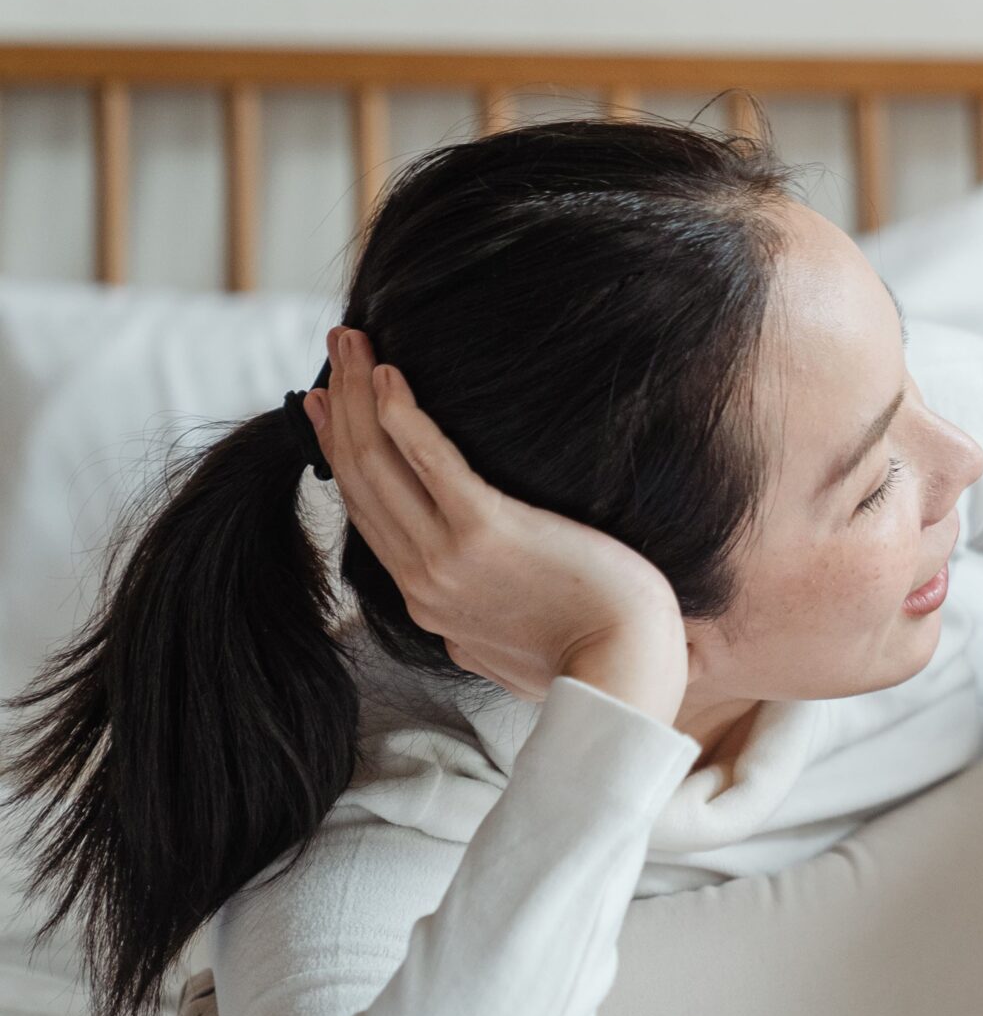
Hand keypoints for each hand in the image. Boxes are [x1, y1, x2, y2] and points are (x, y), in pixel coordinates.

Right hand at [306, 326, 692, 722]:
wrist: (625, 675)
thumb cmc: (588, 659)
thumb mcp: (504, 650)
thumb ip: (471, 627)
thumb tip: (462, 624)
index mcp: (426, 600)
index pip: (366, 511)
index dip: (340, 450)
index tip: (326, 405)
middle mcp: (422, 579)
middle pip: (361, 476)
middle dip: (342, 405)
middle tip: (339, 348)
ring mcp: (447, 557)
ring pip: (380, 462)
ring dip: (363, 393)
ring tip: (354, 340)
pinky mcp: (488, 533)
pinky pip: (430, 463)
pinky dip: (405, 417)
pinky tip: (393, 377)